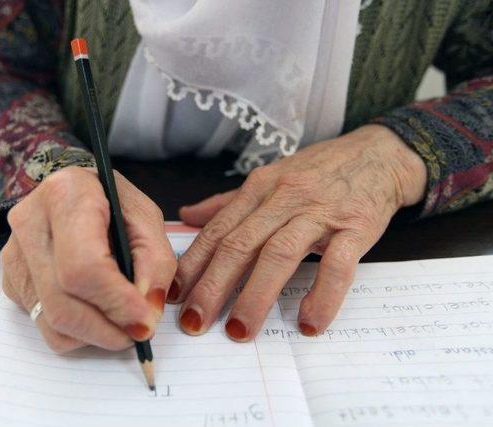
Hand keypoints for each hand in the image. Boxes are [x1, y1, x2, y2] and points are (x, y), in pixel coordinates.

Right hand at [1, 167, 175, 351]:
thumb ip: (155, 263)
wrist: (75, 194)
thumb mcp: (147, 220)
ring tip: (122, 321)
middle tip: (140, 330)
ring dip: (96, 335)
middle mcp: (29, 223)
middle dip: (109, 329)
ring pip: (52, 323)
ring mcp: (14, 255)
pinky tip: (96, 308)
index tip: (144, 320)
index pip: (82, 266)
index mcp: (65, 195)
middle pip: (63, 304)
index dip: (116, 302)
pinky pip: (44, 326)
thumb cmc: (113, 204)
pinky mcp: (11, 281)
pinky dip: (78, 332)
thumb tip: (145, 316)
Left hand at [172, 125, 426, 338]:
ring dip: (256, 295)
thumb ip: (228, 202)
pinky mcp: (355, 227)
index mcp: (259, 189)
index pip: (218, 230)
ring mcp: (320, 213)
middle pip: (240, 244)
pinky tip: (307, 323)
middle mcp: (284, 198)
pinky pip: (337, 265)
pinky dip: (322, 295)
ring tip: (240, 330)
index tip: (174, 294)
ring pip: (280, 254)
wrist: (379, 154)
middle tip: (194, 322)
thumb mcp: (270, 178)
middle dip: (213, 286)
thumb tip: (188, 216)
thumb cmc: (319, 171)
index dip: (193, 264)